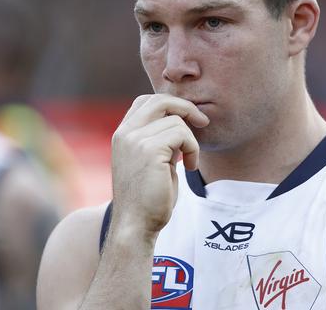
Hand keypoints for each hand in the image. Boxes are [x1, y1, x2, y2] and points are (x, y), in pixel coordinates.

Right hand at [110, 94, 208, 235]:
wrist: (136, 226)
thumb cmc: (148, 197)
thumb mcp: (150, 160)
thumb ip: (158, 138)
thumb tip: (180, 119)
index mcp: (122, 134)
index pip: (146, 101)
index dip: (171, 105)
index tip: (188, 119)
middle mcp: (125, 133)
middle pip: (160, 100)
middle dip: (186, 108)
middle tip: (203, 123)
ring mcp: (135, 140)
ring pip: (176, 120)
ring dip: (191, 140)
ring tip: (189, 160)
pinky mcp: (150, 150)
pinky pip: (182, 134)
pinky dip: (193, 148)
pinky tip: (189, 166)